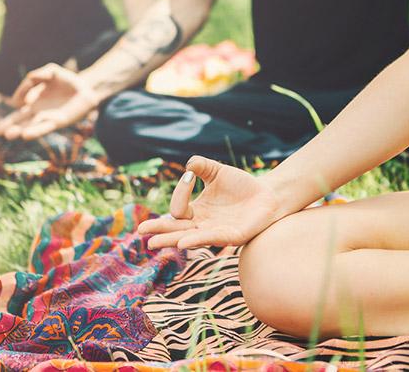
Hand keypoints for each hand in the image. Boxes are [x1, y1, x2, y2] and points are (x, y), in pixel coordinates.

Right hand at [0, 63, 98, 139]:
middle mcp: (39, 112)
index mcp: (34, 102)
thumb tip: (29, 79)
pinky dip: (35, 131)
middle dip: (9, 125)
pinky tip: (25, 135)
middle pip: (20, 121)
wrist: (87, 88)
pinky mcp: (59, 122)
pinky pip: (45, 127)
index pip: (18, 108)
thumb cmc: (68, 80)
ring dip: (19, 130)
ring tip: (8, 135)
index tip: (18, 101)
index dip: (18, 101)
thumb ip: (38, 75)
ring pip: (30, 126)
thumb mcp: (51, 72)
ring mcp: (48, 118)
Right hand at [138, 156, 287, 248]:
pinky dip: (197, 240)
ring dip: (171, 239)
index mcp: (197, 212)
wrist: (268, 194)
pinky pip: (212, 239)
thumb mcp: (218, 172)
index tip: (189, 175)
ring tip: (153, 243)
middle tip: (140, 232)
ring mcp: (216, 233)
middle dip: (159, 230)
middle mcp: (203, 225)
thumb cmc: (241, 185)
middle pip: (176, 229)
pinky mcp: (233, 237)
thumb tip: (188, 165)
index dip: (180, 191)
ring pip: (189, 238)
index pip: (178, 208)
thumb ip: (202, 166)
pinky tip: (183, 243)